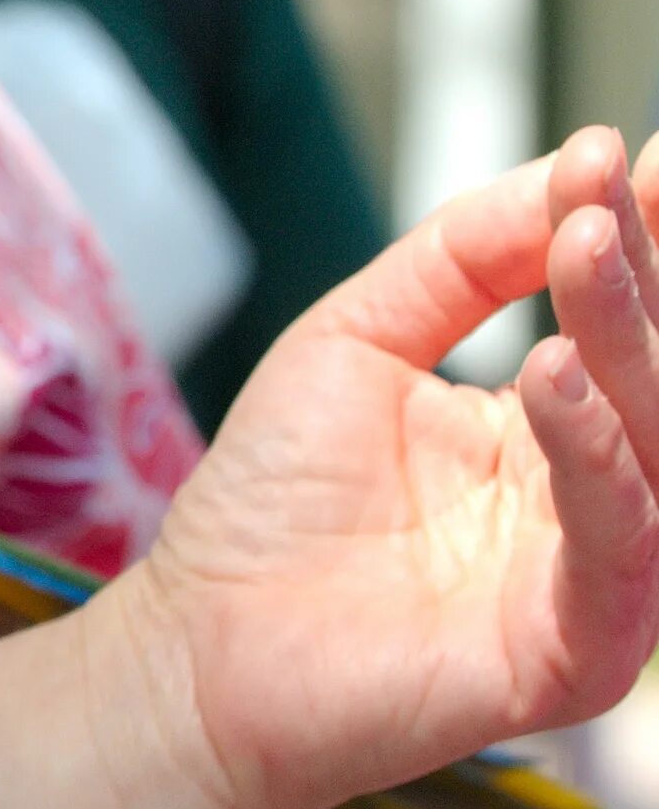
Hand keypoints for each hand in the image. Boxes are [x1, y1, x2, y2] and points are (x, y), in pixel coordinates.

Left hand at [124, 127, 658, 808]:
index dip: (640, 238)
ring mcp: (598, 580)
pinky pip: (619, 550)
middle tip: (611, 188)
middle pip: (658, 375)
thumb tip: (579, 160)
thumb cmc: (268, 506)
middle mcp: (602, 503)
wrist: (196, 644)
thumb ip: (464, 254)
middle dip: (642, 275)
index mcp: (563, 432)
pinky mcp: (578, 654)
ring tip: (583, 252)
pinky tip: (554, 380)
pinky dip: (598, 462)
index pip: (630, 325)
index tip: (630, 154)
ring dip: (626, 341)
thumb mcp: (361, 338)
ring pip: (658, 449)